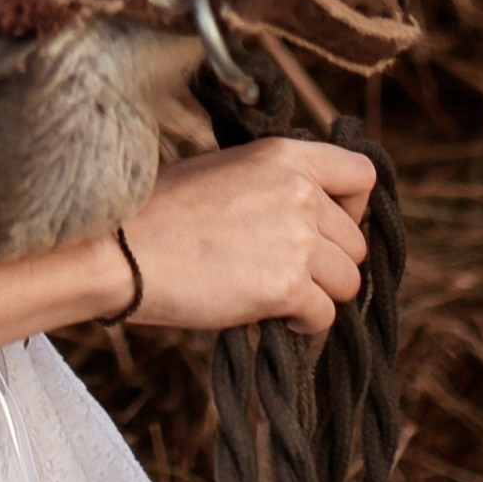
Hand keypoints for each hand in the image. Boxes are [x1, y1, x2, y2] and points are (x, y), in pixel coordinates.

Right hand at [117, 135, 373, 337]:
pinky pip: (324, 316)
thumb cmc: (158, 212)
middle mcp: (301, 192)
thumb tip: (308, 215)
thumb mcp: (224, 170)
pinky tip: (267, 315)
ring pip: (347, 281)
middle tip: (284, 272)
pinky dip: (301, 324)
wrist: (119, 251)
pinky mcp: (286, 286)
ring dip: (317, 295)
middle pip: (356, 241)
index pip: (362, 175)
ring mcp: (296, 239)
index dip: (352, 209)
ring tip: (272, 295)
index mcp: (285, 156)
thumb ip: (274, 185)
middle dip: (328, 263)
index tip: (326, 228)